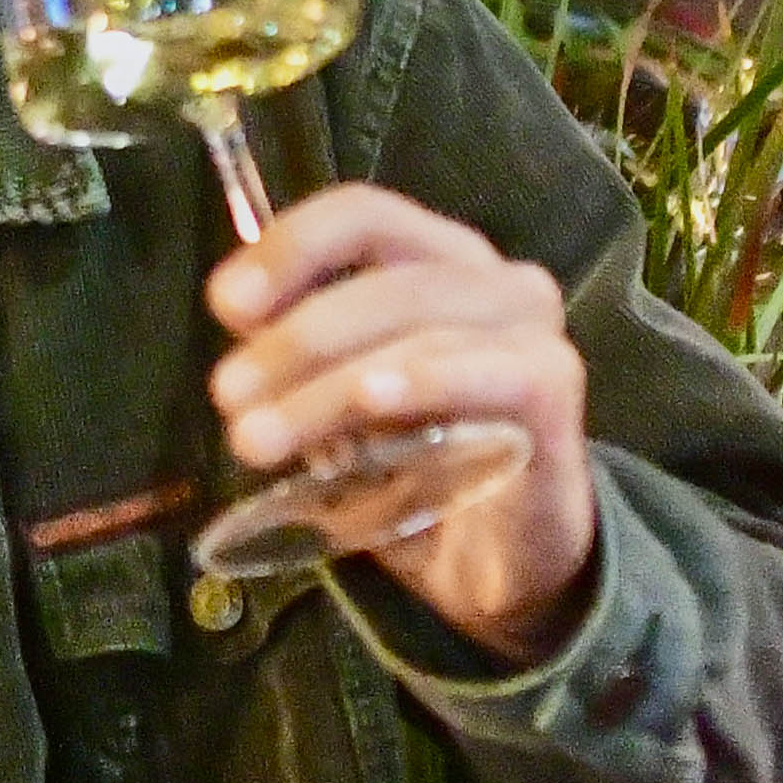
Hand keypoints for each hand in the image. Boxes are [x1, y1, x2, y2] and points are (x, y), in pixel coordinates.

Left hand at [205, 180, 601, 657]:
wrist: (498, 566)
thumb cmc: (416, 469)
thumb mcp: (338, 406)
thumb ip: (299, 358)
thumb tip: (245, 322)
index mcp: (439, 262)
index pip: (364, 216)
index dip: (291, 248)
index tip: (227, 305)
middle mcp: (495, 282)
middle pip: (387, 279)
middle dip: (296, 336)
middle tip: (229, 395)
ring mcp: (533, 334)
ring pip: (423, 331)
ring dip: (330, 384)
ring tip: (261, 436)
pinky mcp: (556, 396)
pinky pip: (496, 374)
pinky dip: (428, 381)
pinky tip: (373, 401)